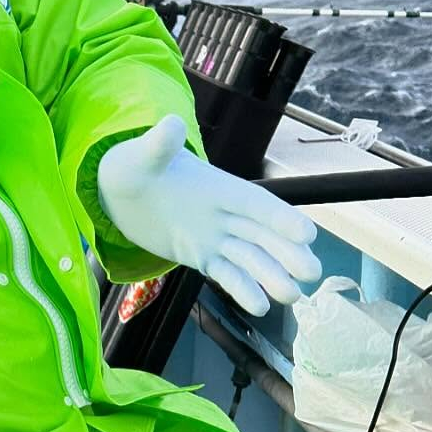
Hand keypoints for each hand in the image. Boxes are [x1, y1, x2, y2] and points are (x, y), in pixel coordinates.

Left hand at [98, 115, 320, 316]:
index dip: (281, 219)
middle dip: (288, 253)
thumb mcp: (142, 157)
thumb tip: (170, 124)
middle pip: (264, 235)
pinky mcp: (201, 256)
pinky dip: (242, 290)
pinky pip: (226, 274)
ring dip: (272, 277)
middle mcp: (223, 214)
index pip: (256, 204)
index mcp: (218, 187)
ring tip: (291, 297)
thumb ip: (159, 145)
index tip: (307, 235)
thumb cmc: (134, 168)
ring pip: (251, 259)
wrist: (120, 192)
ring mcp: (215, 237)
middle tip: (311, 273)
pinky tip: (260, 307)